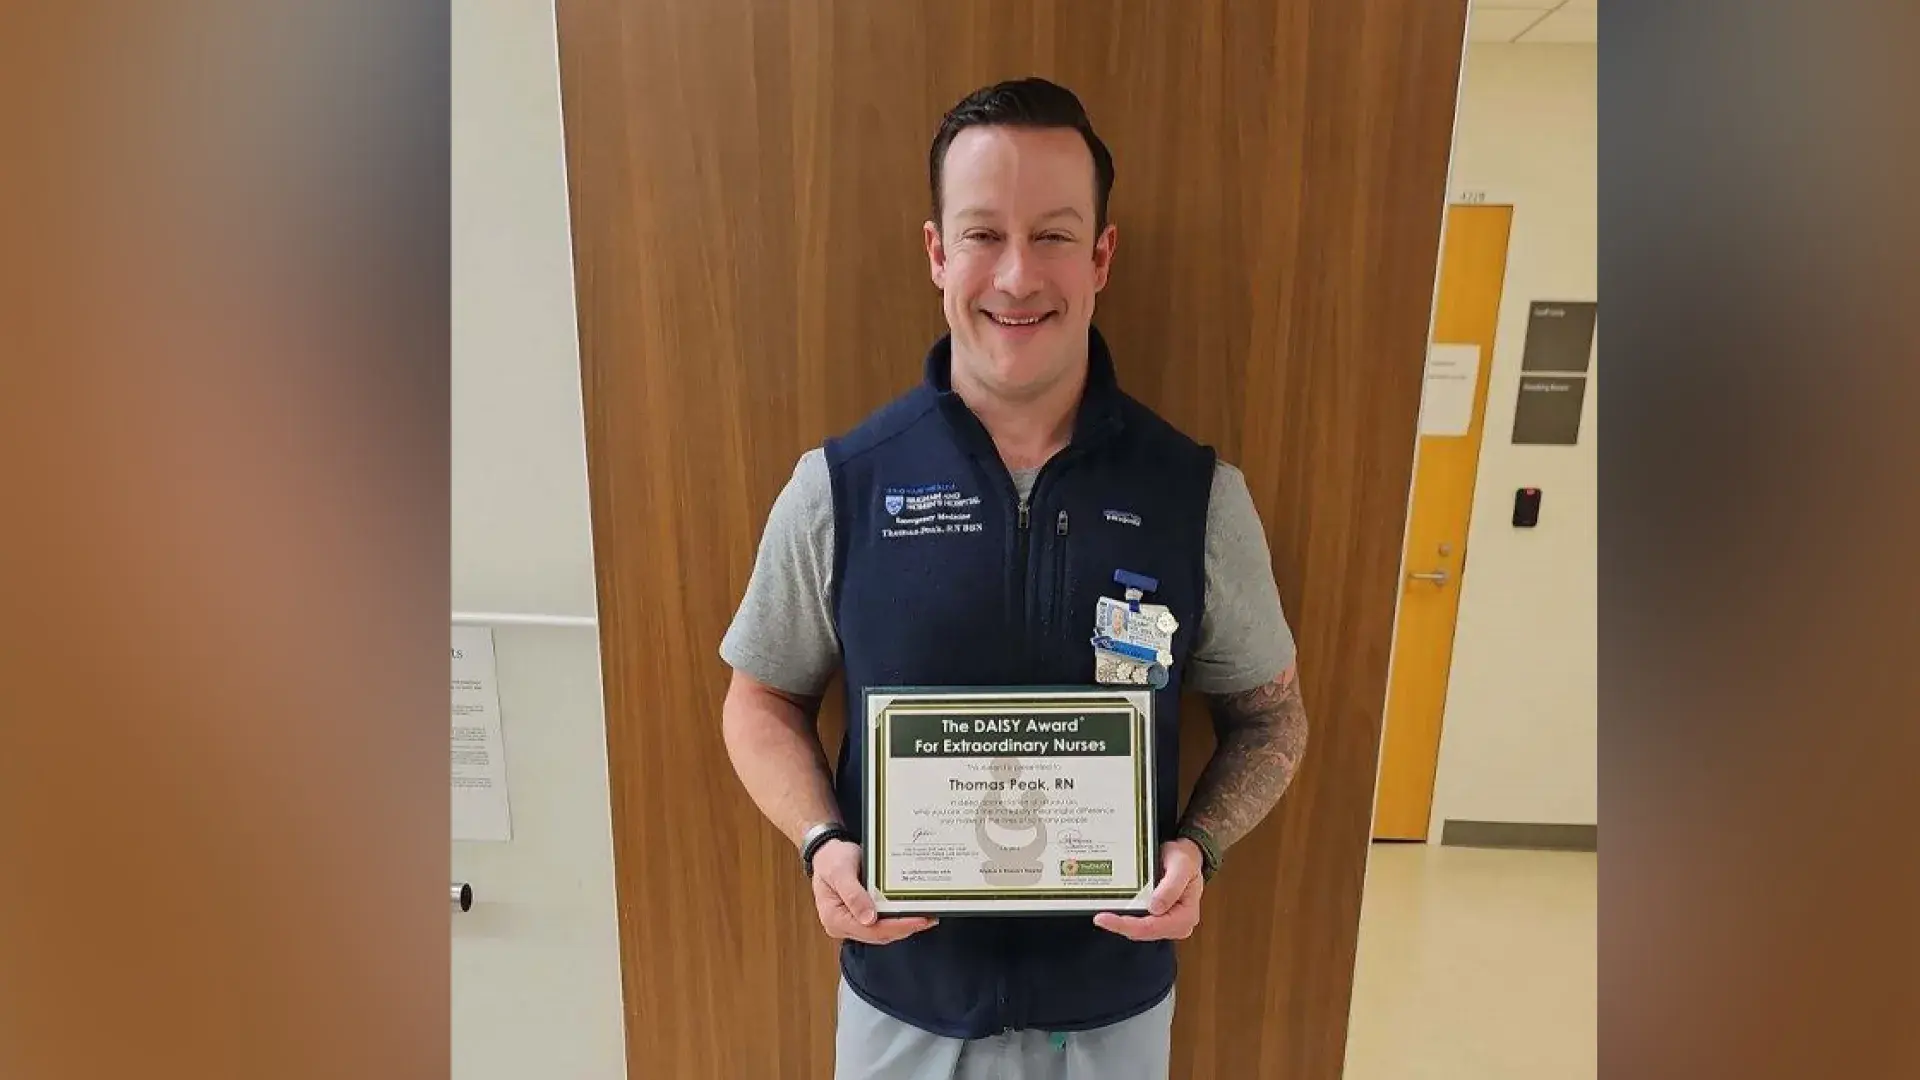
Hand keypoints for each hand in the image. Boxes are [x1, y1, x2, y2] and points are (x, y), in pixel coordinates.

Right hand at [810, 839, 937, 944]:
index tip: (918, 920)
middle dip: (905, 928)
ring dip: (903, 926)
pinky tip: (911, 913)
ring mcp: (852, 922)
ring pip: (882, 932)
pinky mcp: (860, 916)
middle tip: (929, 919)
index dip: (896, 927)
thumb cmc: (831, 859)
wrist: (826, 851)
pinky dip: (897, 920)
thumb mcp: (841, 871)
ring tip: (926, 917)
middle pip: (878, 934)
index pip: (870, 930)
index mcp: (834, 919)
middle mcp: (842, 926)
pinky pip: (881, 923)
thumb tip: (869, 919)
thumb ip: (853, 894)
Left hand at [1093, 839, 1203, 940]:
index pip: (1152, 927)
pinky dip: (1126, 919)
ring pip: (1140, 931)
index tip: (1104, 918)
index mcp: (1186, 916)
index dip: (1126, 925)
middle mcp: (1178, 926)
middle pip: (1143, 932)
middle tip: (1099, 918)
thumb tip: (1155, 908)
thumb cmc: (1184, 860)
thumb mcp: (1181, 866)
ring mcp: (1168, 924)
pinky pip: (1140, 923)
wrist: (1186, 856)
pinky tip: (1112, 913)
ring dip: (1121, 924)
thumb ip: (1171, 887)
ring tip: (1103, 917)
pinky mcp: (1159, 919)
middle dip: (1120, 926)